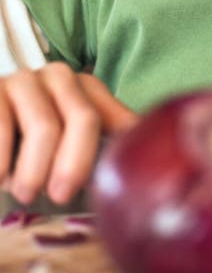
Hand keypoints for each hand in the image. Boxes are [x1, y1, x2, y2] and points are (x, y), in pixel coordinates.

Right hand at [0, 63, 137, 204]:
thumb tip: (136, 170)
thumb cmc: (26, 143)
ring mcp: (23, 80)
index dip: (110, 152)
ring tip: (25, 192)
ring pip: (45, 128)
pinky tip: (0, 177)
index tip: (104, 188)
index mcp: (84, 86)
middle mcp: (57, 76)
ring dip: (35, 170)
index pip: (110, 118)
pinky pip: (4, 129)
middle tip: (60, 195)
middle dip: (75, 164)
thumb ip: (98, 147)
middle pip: (84, 118)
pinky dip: (4, 162)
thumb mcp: (65, 142)